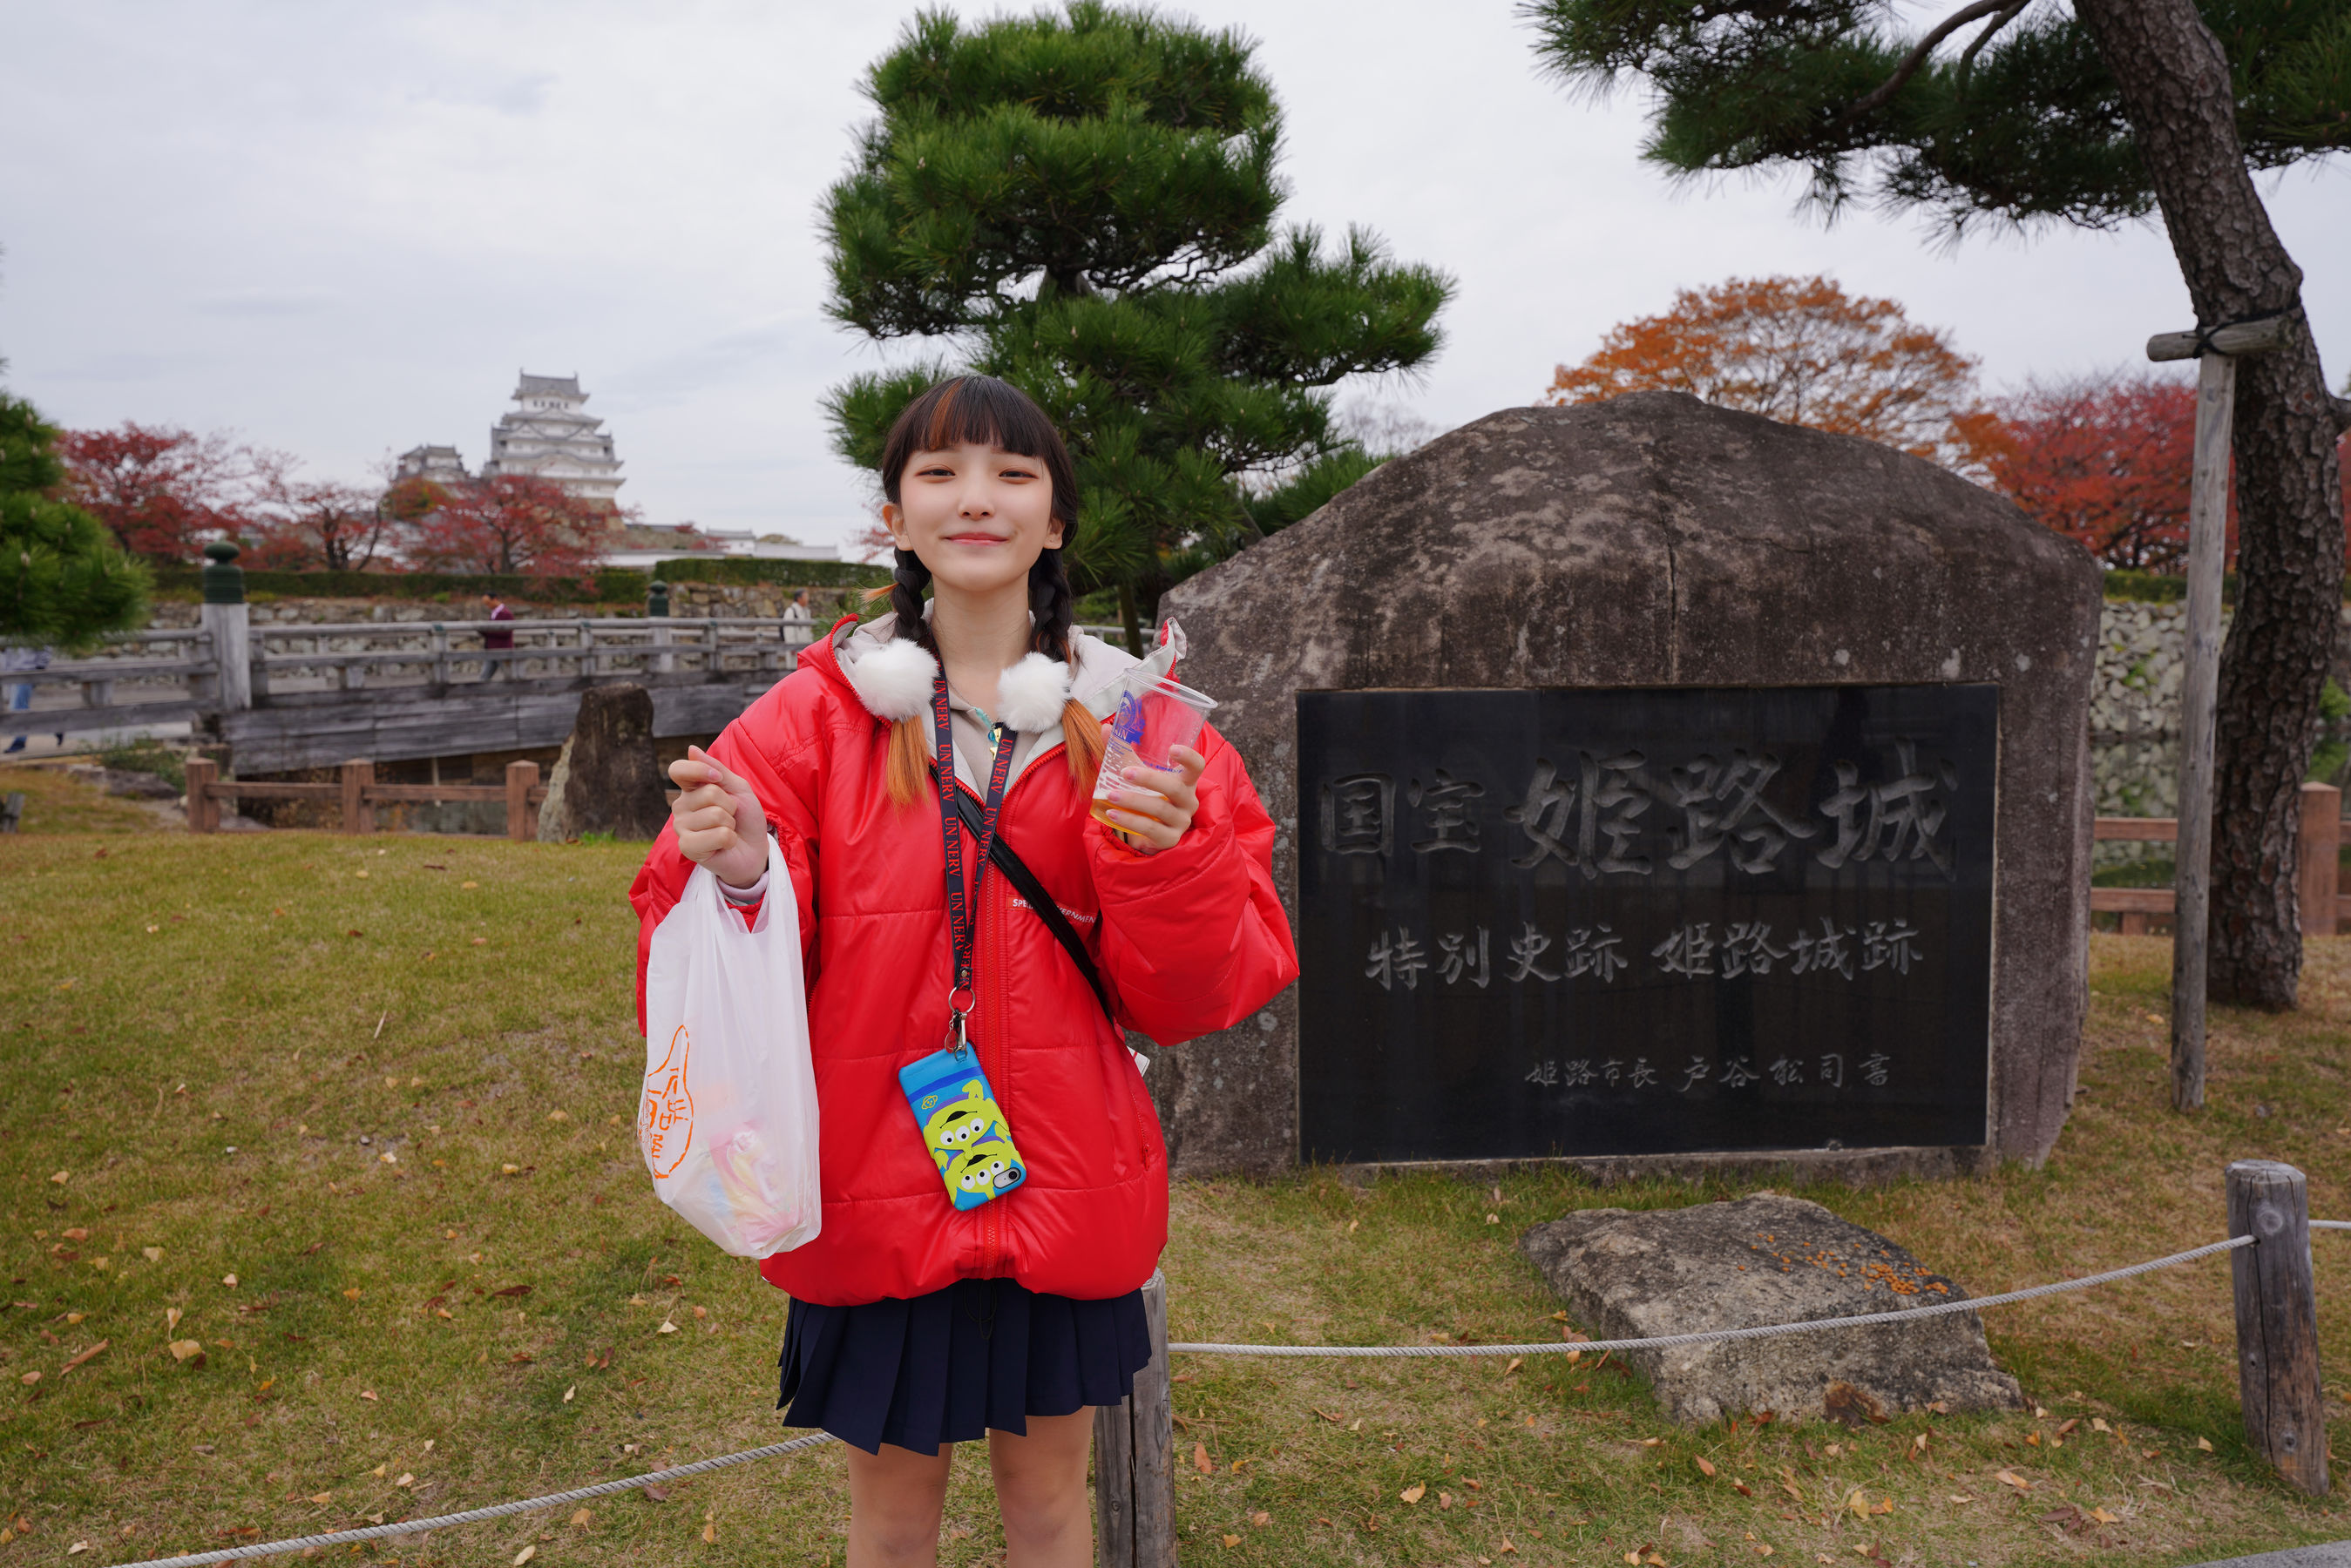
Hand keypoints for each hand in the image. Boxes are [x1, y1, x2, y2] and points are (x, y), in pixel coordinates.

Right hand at [667, 745, 766, 888]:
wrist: (754, 849)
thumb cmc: (745, 818)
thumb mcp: (737, 788)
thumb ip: (717, 769)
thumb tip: (691, 749)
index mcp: (690, 789)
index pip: (678, 770)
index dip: (699, 770)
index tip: (717, 778)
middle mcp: (681, 806)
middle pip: (709, 792)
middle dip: (730, 805)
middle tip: (730, 817)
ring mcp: (681, 827)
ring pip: (715, 815)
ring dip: (730, 824)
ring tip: (727, 831)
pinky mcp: (687, 847)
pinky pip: (717, 835)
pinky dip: (729, 839)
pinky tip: (723, 845)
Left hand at [1099, 745, 1205, 852]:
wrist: (1153, 833)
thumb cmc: (1150, 797)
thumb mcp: (1139, 774)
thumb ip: (1124, 753)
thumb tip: (1105, 728)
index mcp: (1185, 780)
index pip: (1197, 766)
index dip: (1188, 757)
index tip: (1172, 748)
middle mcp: (1188, 800)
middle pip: (1174, 788)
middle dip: (1149, 779)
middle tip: (1125, 772)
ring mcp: (1181, 821)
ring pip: (1160, 809)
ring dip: (1133, 801)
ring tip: (1110, 794)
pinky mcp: (1170, 839)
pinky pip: (1151, 829)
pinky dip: (1130, 820)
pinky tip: (1112, 813)